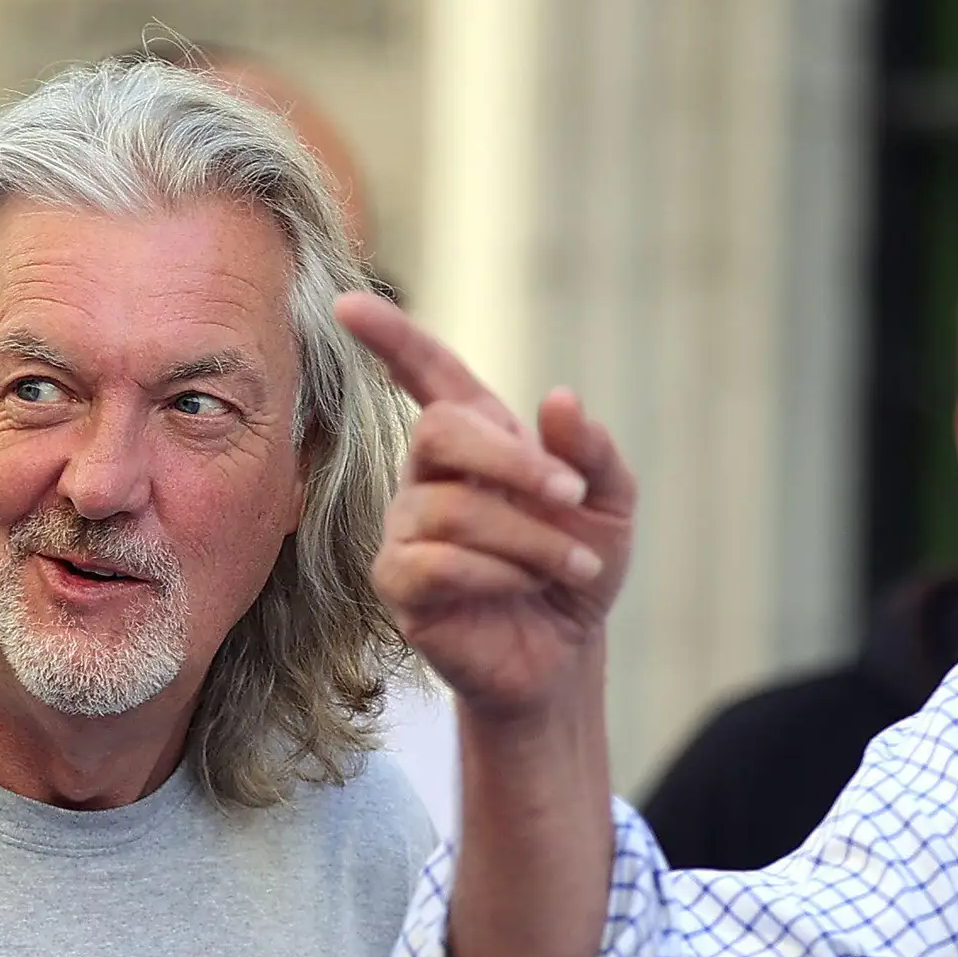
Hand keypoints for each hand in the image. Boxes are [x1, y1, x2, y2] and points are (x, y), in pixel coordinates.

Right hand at [335, 292, 634, 726]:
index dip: (389, 338)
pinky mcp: (399, 583)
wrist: (563, 652)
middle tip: (571, 498)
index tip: (347, 304)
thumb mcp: (610, 503)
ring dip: (529, 539)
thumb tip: (558, 399)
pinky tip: (523, 588)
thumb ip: (591, 452)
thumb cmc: (578, 568)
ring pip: (452, 510)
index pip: (426, 373)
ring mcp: (406, 528)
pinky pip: (436, 564)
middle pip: (438, 431)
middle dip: (513, 462)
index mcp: (476, 437)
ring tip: (575, 566)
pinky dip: (497, 574)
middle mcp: (428, 473)